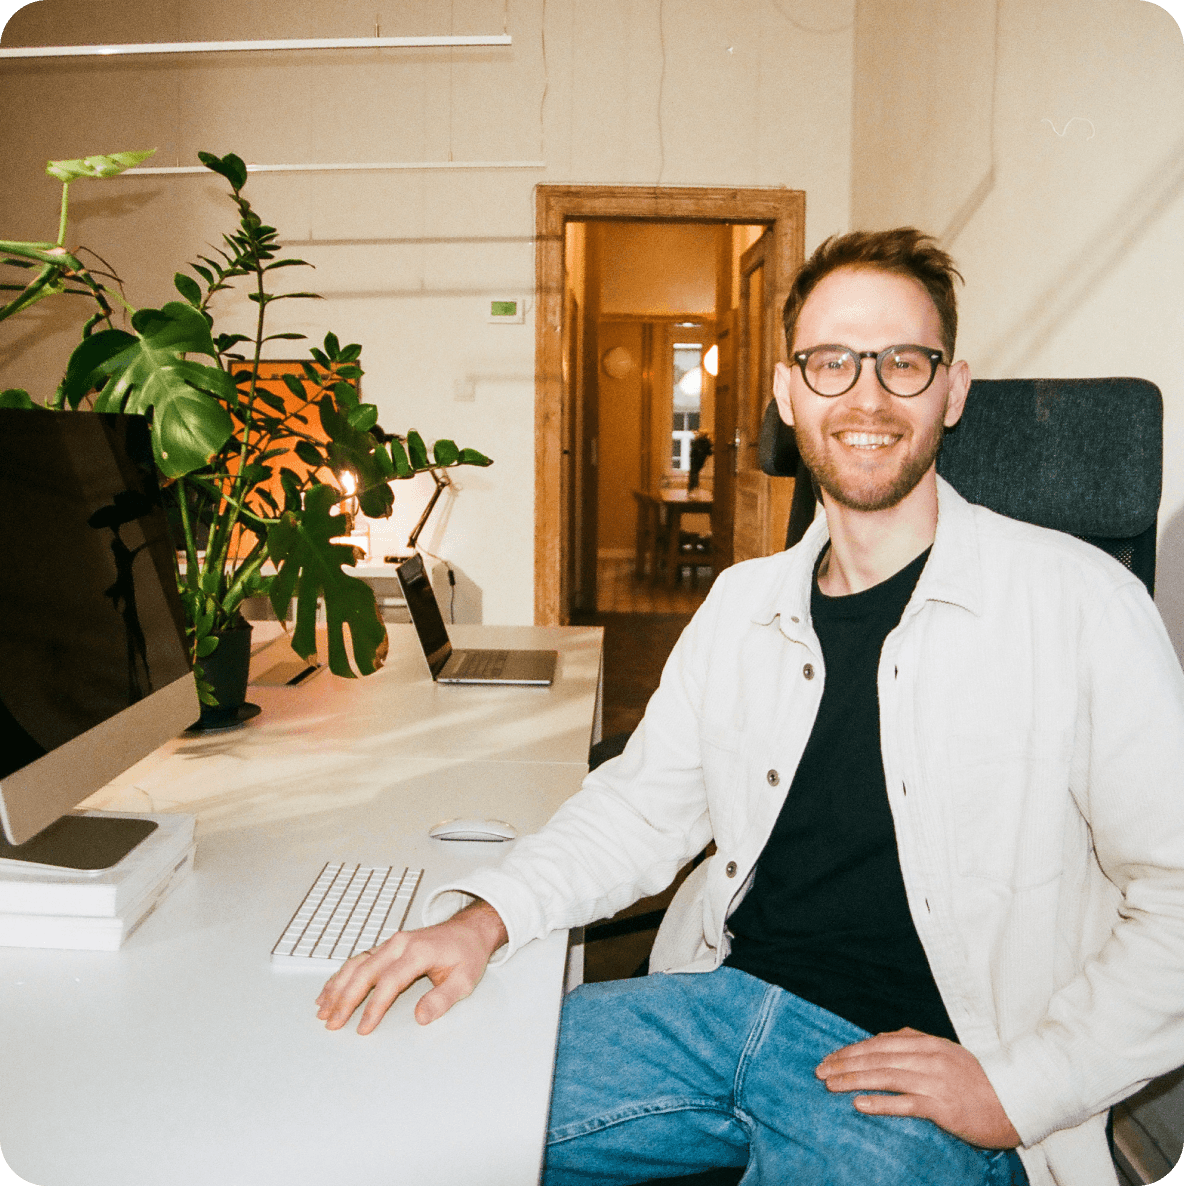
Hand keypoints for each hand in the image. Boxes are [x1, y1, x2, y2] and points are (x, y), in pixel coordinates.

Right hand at [315, 900, 507, 1034]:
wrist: (469, 930)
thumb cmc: (467, 955)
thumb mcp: (465, 980)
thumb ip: (442, 999)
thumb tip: (420, 1018)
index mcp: (418, 952)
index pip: (390, 981)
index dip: (374, 1006)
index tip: (363, 1028)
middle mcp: (400, 944)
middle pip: (366, 971)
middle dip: (346, 999)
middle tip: (332, 1023)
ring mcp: (392, 943)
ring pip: (357, 964)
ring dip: (338, 986)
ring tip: (323, 1010)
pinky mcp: (388, 946)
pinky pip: (360, 959)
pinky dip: (342, 975)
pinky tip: (330, 991)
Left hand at [815, 1027, 1020, 1148]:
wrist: (1015, 1101)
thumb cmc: (978, 1080)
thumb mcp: (946, 1052)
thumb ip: (916, 1043)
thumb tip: (883, 1038)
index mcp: (928, 1043)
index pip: (880, 1043)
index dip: (852, 1050)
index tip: (831, 1058)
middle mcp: (929, 1058)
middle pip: (877, 1058)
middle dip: (845, 1064)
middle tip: (820, 1071)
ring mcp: (936, 1082)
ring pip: (886, 1077)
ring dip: (854, 1080)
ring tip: (830, 1085)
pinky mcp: (943, 1107)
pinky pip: (906, 1104)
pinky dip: (880, 1103)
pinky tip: (859, 1104)